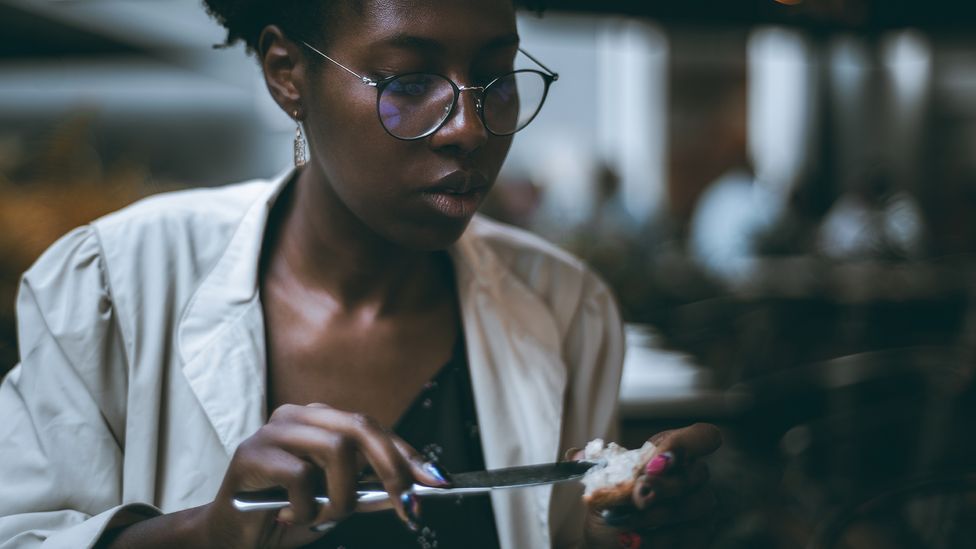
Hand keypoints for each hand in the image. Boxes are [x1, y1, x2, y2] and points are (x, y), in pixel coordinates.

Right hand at [200, 403, 449, 548]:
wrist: (230, 536)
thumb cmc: (284, 516)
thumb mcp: (337, 505)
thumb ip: (370, 493)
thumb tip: (414, 490)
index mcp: (321, 421)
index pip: (375, 429)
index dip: (409, 455)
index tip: (438, 481)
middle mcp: (299, 417)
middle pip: (361, 427)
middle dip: (393, 469)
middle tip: (408, 507)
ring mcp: (274, 431)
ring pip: (336, 449)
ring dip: (342, 496)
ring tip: (325, 517)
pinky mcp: (252, 453)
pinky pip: (301, 477)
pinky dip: (307, 507)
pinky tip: (289, 516)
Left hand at [583, 423, 722, 547]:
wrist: (608, 541)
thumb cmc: (610, 506)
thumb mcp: (597, 483)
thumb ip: (593, 466)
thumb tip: (577, 455)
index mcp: (670, 451)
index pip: (701, 436)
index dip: (684, 445)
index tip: (655, 462)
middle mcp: (692, 475)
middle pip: (698, 473)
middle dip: (665, 485)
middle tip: (639, 494)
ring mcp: (700, 505)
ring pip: (695, 505)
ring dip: (656, 514)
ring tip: (625, 520)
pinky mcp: (700, 534)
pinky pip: (691, 534)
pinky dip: (658, 537)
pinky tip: (633, 539)